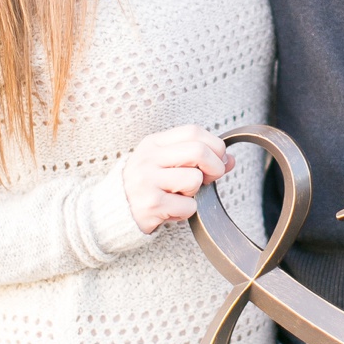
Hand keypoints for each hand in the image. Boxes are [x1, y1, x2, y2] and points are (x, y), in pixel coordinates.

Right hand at [120, 125, 234, 233]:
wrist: (113, 211)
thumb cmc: (145, 185)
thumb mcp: (165, 163)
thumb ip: (197, 158)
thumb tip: (230, 160)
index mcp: (152, 144)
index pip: (193, 131)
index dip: (214, 145)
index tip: (217, 160)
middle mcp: (148, 159)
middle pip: (198, 151)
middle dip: (215, 167)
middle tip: (210, 179)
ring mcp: (148, 181)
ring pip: (194, 179)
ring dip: (195, 192)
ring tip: (180, 195)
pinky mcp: (152, 205)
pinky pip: (188, 206)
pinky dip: (186, 211)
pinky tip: (171, 210)